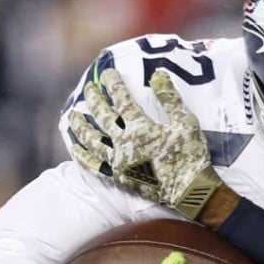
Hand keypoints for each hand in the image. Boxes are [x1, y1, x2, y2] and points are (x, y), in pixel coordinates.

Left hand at [68, 69, 222, 219]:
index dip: (113, 84)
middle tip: (89, 87)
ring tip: (73, 115)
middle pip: (102, 116)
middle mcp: (123, 142)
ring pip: (91, 140)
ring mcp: (117, 161)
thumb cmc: (190, 155)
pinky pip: (93, 166)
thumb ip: (170, 98)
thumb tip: (157, 74)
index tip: (108, 73)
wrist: (190, 190)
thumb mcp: (186, 122)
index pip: (121, 99)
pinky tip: (74, 147)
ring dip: (80, 125)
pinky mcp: (117, 177)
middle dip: (94, 99)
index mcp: (140, 128)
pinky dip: (82, 156)